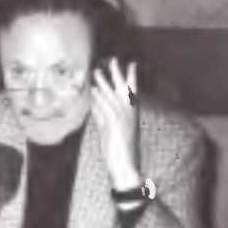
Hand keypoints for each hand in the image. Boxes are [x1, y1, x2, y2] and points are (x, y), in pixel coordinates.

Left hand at [91, 58, 140, 190]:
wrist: (126, 167)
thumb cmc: (121, 152)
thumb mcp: (113, 132)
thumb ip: (104, 119)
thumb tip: (95, 107)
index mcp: (133, 115)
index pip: (133, 92)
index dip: (132, 78)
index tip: (132, 64)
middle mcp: (129, 115)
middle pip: (123, 90)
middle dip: (117, 74)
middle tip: (112, 60)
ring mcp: (121, 120)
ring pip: (111, 97)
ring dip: (103, 83)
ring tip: (95, 71)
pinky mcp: (113, 126)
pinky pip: (104, 109)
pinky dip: (98, 99)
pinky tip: (93, 92)